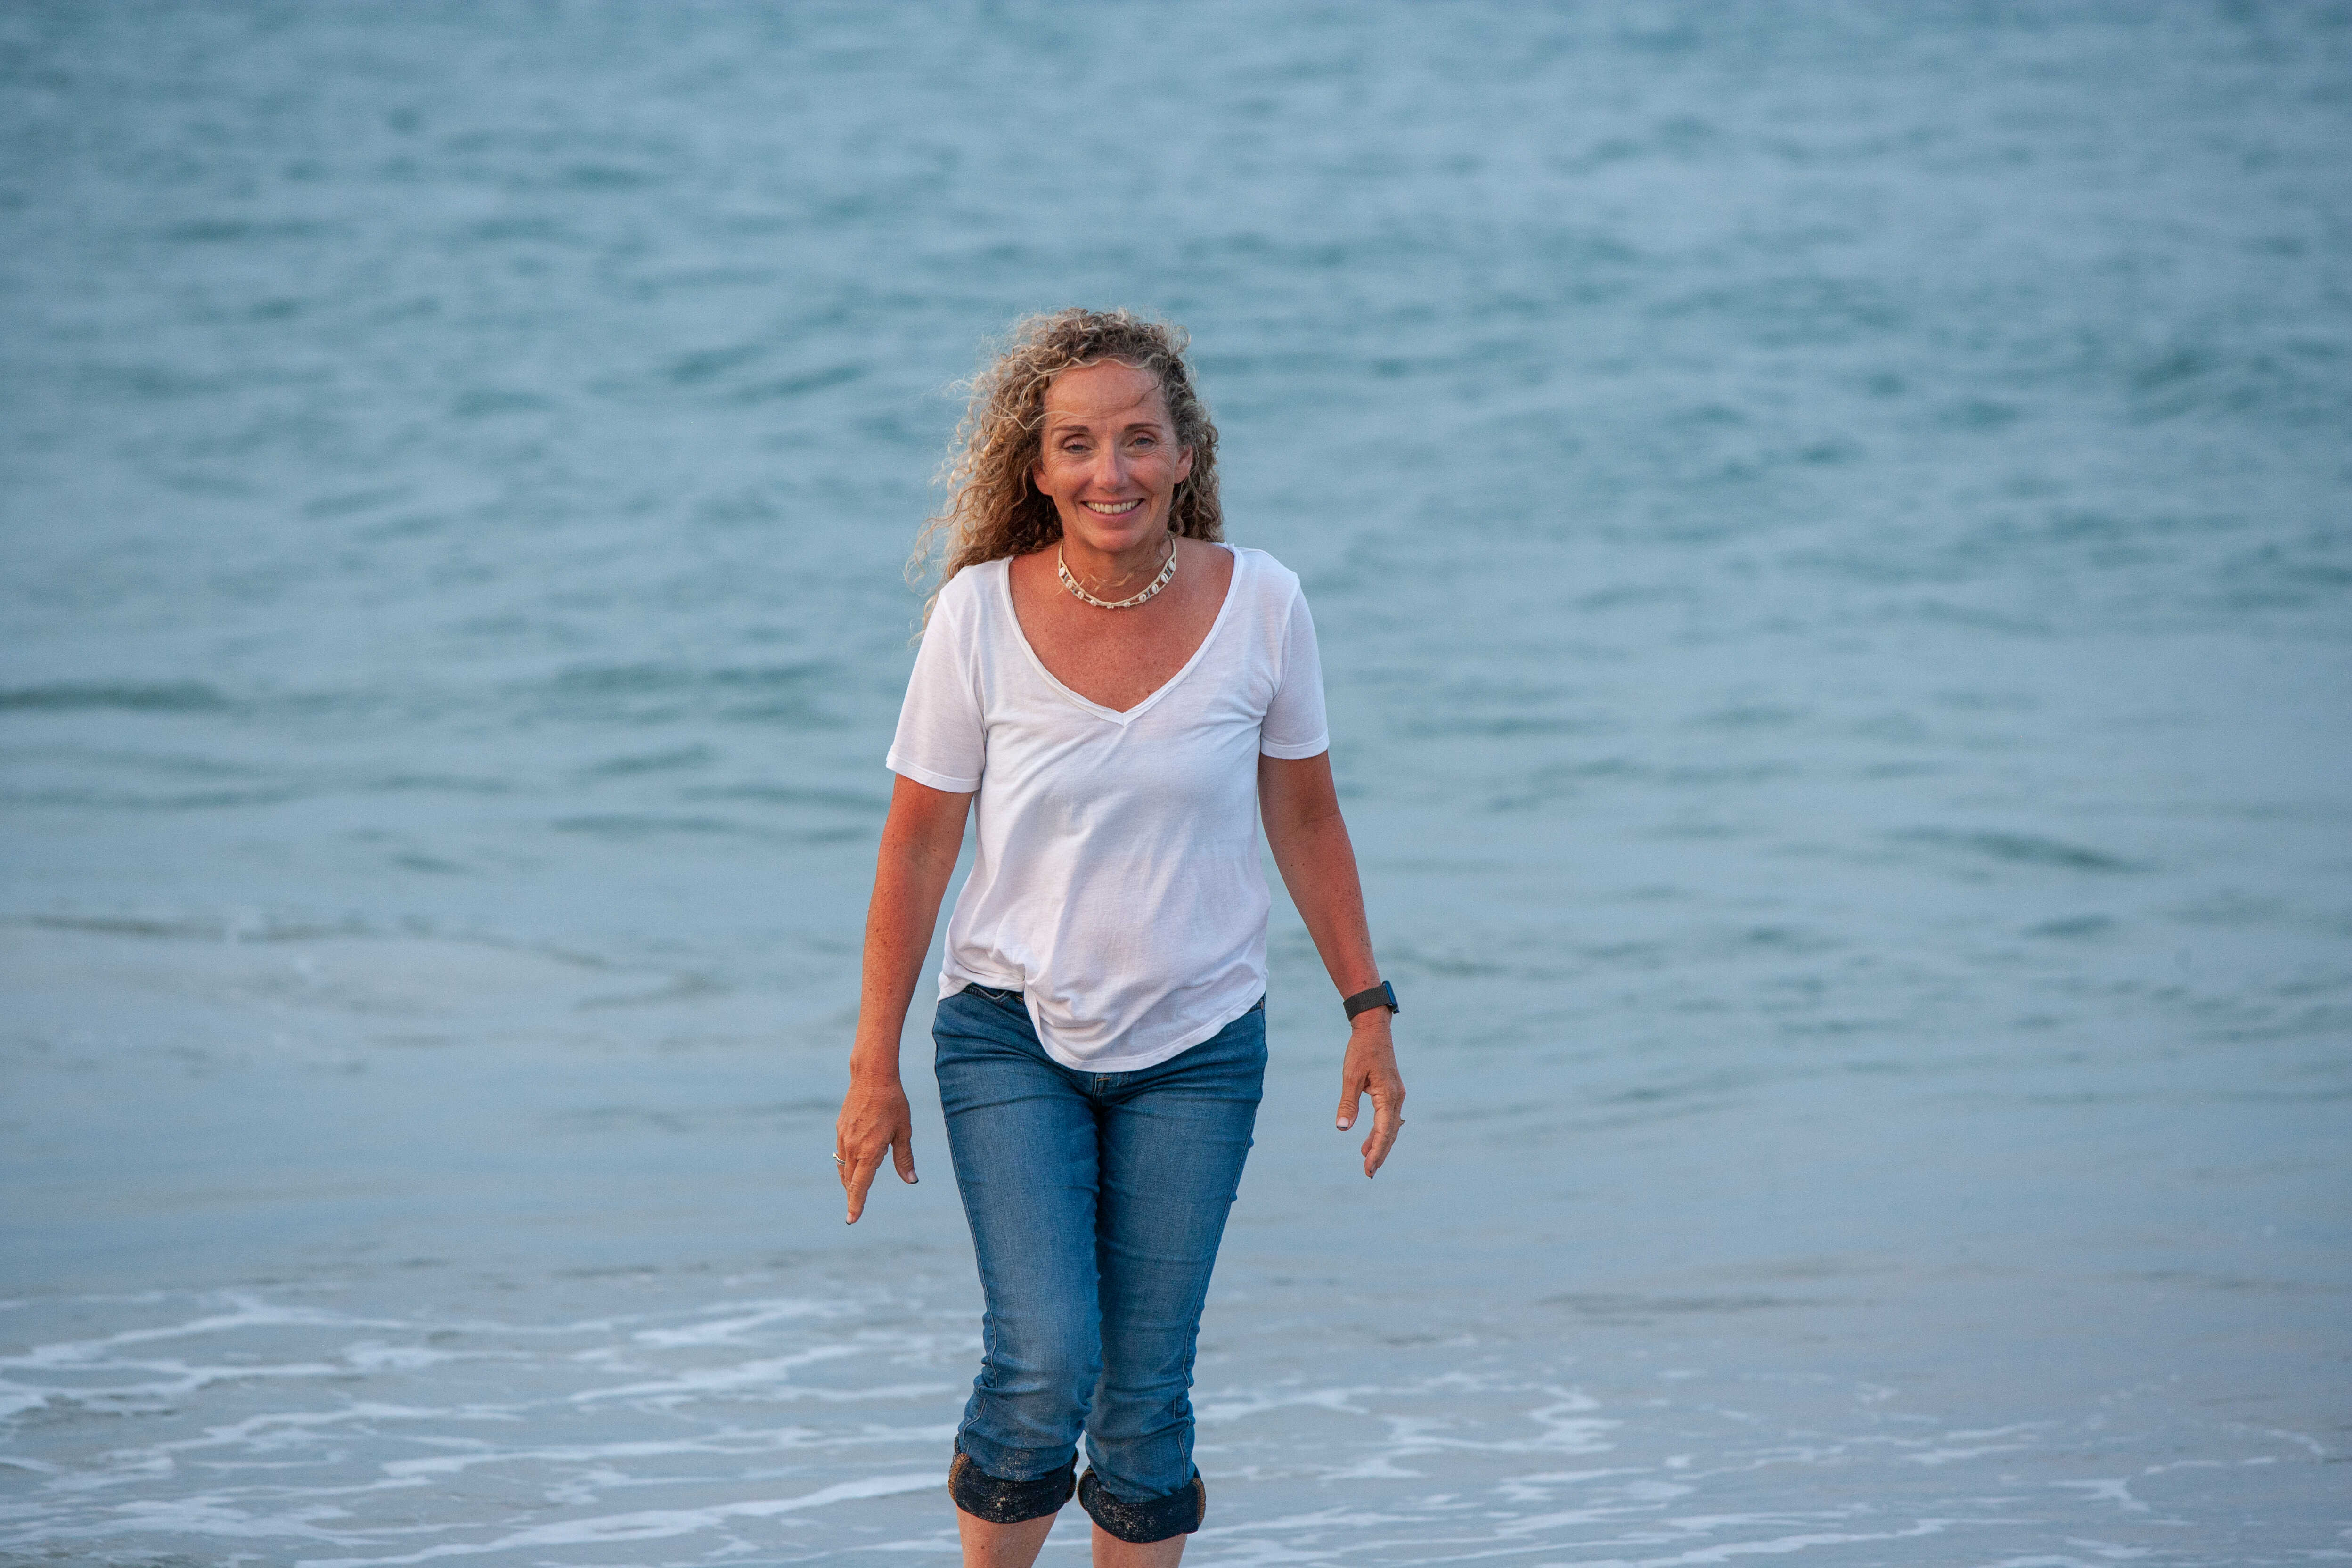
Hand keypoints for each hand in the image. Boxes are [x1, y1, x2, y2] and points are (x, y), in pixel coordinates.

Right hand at [835, 1076, 916, 1222]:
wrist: (872, 1077)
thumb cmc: (893, 1103)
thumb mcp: (904, 1131)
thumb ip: (904, 1158)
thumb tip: (911, 1180)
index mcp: (870, 1151)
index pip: (861, 1185)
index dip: (856, 1204)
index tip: (852, 1219)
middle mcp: (853, 1147)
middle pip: (850, 1180)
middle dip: (853, 1195)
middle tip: (855, 1208)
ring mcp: (844, 1137)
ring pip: (844, 1167)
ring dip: (849, 1180)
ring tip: (854, 1189)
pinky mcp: (840, 1128)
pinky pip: (841, 1153)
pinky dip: (847, 1163)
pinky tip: (854, 1163)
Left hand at [1335, 1012, 1404, 1177]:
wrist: (1374, 1029)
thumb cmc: (1361, 1050)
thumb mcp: (1350, 1076)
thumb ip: (1347, 1103)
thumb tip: (1341, 1128)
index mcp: (1388, 1095)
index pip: (1383, 1131)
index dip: (1376, 1151)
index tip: (1368, 1168)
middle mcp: (1396, 1097)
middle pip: (1390, 1133)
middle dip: (1380, 1153)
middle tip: (1368, 1173)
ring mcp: (1396, 1095)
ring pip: (1390, 1127)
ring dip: (1380, 1144)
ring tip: (1367, 1161)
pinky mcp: (1392, 1092)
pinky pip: (1388, 1118)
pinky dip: (1381, 1132)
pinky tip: (1369, 1141)